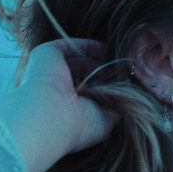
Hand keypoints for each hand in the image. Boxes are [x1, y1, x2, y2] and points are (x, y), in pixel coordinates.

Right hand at [0, 39, 117, 171]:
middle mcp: (54, 90)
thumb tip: (127, 104)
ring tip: (119, 59)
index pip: (86, 93)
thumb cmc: (76, 126)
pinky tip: (107, 48)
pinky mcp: (45, 55)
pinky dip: (88, 45)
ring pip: (76, 60)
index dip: (105, 88)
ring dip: (98, 58)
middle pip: (82, 75)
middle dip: (103, 71)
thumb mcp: (103, 123)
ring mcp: (48, 72)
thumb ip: (115, 112)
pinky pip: (69, 45)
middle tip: (125, 69)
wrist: (47, 117)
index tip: (125, 84)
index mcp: (65, 108)